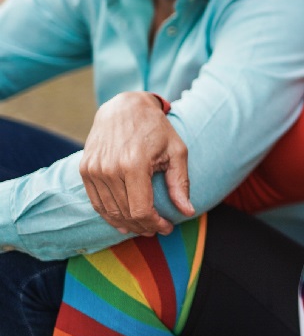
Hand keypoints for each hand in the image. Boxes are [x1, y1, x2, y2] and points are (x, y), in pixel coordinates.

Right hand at [79, 91, 194, 235]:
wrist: (124, 107)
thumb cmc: (156, 129)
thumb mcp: (177, 152)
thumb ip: (180, 183)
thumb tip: (187, 212)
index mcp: (134, 164)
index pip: (141, 210)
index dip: (155, 224)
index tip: (167, 227)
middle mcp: (109, 168)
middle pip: (125, 213)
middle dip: (144, 226)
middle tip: (158, 228)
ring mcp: (93, 169)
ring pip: (109, 211)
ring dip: (127, 224)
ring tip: (144, 226)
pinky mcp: (85, 169)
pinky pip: (96, 202)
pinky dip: (110, 215)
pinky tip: (124, 220)